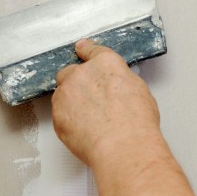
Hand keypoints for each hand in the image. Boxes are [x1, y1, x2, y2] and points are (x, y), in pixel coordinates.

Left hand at [51, 39, 160, 165]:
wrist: (123, 146)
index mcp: (106, 64)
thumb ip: (121, 82)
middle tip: (91, 99)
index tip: (81, 48)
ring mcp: (67, 94)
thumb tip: (117, 88)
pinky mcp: (57, 114)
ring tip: (90, 119)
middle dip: (77, 82)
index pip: (91, 50)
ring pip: (62, 94)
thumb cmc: (136, 123)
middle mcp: (82, 74)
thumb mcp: (139, 92)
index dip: (85, 50)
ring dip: (71, 102)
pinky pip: (59, 114)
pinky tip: (84, 129)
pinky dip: (68, 120)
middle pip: (70, 72)